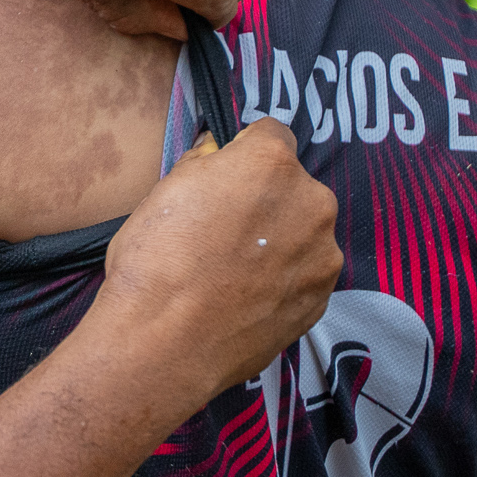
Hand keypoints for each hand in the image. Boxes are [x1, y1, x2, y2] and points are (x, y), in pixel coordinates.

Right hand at [84, 120, 340, 419]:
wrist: (164, 343)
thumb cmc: (155, 261)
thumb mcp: (164, 190)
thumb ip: (204, 164)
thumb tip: (217, 156)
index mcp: (270, 162)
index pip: (271, 133)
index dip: (244, 154)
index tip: (225, 178)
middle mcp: (310, 201)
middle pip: (294, 186)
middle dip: (267, 201)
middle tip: (223, 232)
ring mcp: (322, 254)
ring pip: (303, 233)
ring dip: (279, 242)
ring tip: (233, 273)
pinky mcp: (321, 299)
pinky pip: (304, 275)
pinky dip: (282, 281)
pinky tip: (244, 298)